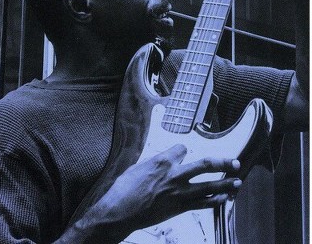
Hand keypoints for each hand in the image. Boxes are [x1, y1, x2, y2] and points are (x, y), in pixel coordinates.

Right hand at [91, 144, 241, 235]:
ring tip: (237, 181)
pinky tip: (223, 199)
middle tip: (234, 162)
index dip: (183, 149)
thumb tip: (160, 163)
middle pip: (205, 165)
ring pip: (209, 186)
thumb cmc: (125, 189)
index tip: (183, 151)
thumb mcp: (137, 167)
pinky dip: (215, 201)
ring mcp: (179, 192)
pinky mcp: (180, 208)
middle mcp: (174, 175)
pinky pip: (202, 204)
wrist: (121, 211)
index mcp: (162, 161)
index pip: (182, 148)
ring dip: (225, 183)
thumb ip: (153, 164)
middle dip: (222, 163)